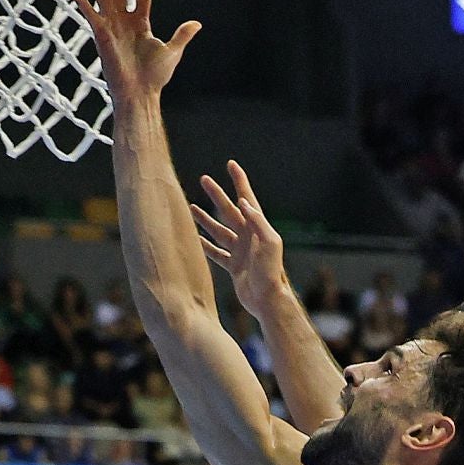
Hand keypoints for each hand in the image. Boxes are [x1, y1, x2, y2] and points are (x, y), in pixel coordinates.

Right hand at [76, 0, 200, 108]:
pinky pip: (92, 18)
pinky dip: (85, 7)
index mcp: (141, 24)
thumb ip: (182, 35)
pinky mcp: (102, 36)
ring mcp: (112, 28)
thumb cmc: (155, 77)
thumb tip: (197, 23)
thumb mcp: (172, 51)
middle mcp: (125, 23)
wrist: (141, 93)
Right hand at [191, 162, 286, 318]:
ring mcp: (240, 252)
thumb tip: (243, 202)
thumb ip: (257, 221)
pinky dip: (205, 245)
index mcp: (257, 228)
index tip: (231, 164)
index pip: (246, 198)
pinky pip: (216, 252)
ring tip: (191, 207)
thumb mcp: (269, 243)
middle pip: (228, 211)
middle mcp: (248, 237)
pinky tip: (195, 238)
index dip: (239, 181)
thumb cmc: (271, 272)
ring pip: (219, 230)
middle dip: (216, 195)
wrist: (268, 300)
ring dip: (206, 219)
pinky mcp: (234, 267)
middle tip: (204, 179)